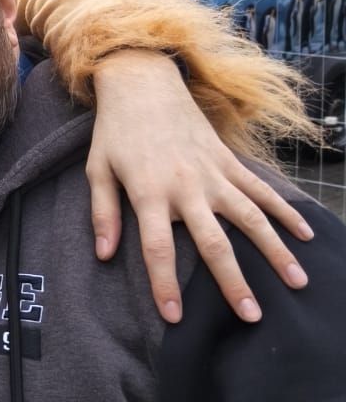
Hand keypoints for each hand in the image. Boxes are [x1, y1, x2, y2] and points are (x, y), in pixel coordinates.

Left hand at [87, 51, 311, 323]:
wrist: (143, 83)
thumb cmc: (116, 132)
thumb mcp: (97, 170)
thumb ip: (102, 213)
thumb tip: (104, 255)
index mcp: (149, 192)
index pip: (157, 248)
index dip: (165, 284)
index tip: (175, 317)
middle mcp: (186, 186)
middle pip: (213, 242)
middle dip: (232, 281)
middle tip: (251, 316)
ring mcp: (212, 173)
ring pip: (250, 217)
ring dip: (275, 251)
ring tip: (297, 282)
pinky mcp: (228, 160)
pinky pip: (260, 189)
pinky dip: (285, 211)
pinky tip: (305, 235)